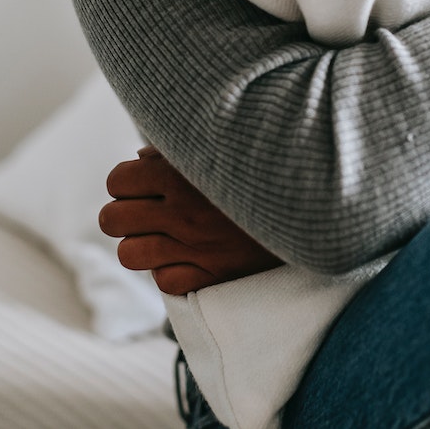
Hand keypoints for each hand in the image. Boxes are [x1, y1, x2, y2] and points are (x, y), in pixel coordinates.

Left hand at [99, 145, 283, 294]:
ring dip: (142, 245)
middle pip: (111, 220)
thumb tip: (138, 159)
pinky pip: (164, 281)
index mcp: (183, 173)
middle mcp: (185, 212)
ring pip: (130, 254)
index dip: (125, 183)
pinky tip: (190, 256)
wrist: (317, 208)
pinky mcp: (212, 278)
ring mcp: (197, 248)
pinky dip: (172, 270)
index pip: (118, 180)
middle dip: (124, 215)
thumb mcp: (223, 147)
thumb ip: (178, 151)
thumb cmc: (264, 170)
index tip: (142, 185)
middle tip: (147, 213)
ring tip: (164, 237)